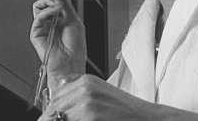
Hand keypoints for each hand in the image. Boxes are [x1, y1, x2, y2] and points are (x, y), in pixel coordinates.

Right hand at [30, 0, 85, 89]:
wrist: (70, 63)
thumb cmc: (75, 48)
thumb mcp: (74, 21)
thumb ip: (66, 5)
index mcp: (59, 19)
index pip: (53, 1)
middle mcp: (49, 21)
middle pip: (44, 1)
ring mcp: (42, 26)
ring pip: (38, 6)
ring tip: (57, 1)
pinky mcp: (35, 32)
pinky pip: (38, 16)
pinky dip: (47, 10)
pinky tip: (55, 9)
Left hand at [39, 74, 197, 120]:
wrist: (149, 119)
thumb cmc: (126, 112)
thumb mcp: (100, 95)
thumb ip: (78, 97)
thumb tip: (55, 111)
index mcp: (85, 80)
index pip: (55, 96)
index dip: (49, 111)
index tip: (47, 118)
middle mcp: (84, 88)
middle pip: (54, 107)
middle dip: (52, 119)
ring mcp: (87, 103)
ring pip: (61, 117)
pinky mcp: (91, 117)